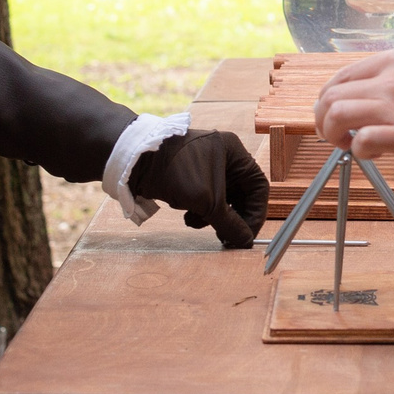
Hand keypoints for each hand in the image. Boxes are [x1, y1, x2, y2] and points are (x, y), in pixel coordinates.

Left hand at [129, 129, 270, 247]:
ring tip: (198, 224)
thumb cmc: (176, 172)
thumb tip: (245, 242)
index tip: (248, 234)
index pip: (258, 186)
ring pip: (221, 199)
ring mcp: (206, 165)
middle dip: (232, 218)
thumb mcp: (207, 201)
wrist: (135, 162)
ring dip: (212, 216)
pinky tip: (187, 216)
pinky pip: (204, 198)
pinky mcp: (190, 176)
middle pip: (239, 194)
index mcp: (234, 152)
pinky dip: (198, 210)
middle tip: (227, 239)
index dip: (256, 213)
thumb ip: (230, 224)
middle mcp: (223, 156)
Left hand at [313, 50, 393, 159]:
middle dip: (323, 119)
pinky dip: (359, 151)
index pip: (340, 76)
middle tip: (333, 135)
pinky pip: (361, 142)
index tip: (333, 113)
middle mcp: (389, 78)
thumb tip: (378, 102)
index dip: (329, 99)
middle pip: (329, 96)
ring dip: (333, 135)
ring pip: (335, 115)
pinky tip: (375, 154)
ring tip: (347, 145)